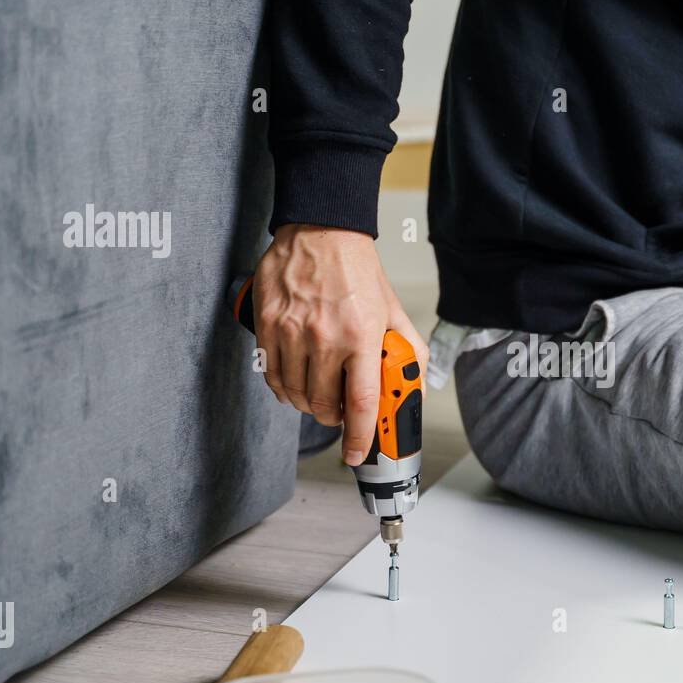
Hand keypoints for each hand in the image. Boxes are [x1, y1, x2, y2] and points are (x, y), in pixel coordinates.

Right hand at [253, 225, 427, 464]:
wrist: (321, 230)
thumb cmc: (357, 270)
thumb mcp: (392, 308)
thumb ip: (407, 347)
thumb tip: (414, 380)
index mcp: (361, 335)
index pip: (360, 401)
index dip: (358, 436)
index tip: (356, 453)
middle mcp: (325, 336)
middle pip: (323, 404)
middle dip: (333, 418)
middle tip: (339, 413)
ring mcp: (292, 331)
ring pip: (295, 394)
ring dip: (308, 405)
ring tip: (318, 395)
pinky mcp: (268, 325)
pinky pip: (272, 375)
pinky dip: (283, 389)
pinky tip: (294, 383)